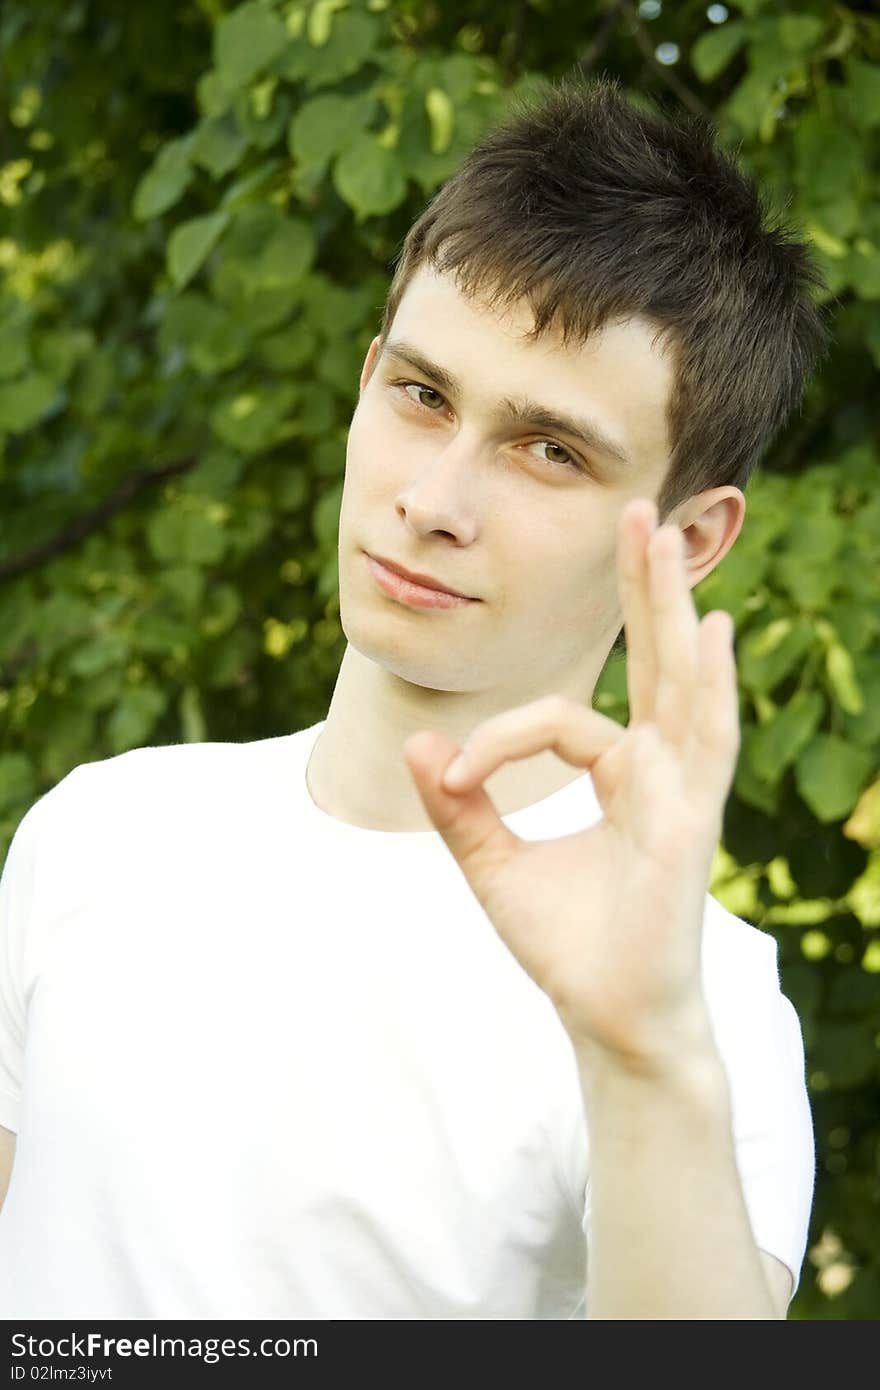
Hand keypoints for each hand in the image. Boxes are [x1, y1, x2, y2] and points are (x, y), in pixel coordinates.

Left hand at [402, 498, 739, 1076]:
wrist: (607, 1018)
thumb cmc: (567, 946)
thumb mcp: (493, 865)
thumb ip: (457, 804)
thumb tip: (414, 742)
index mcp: (619, 775)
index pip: (558, 718)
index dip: (495, 739)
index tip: (445, 777)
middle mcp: (656, 770)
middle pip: (653, 660)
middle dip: (644, 585)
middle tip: (638, 508)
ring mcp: (680, 790)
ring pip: (679, 680)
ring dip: (671, 606)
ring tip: (665, 533)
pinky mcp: (689, 820)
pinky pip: (700, 742)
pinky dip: (709, 686)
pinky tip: (710, 630)